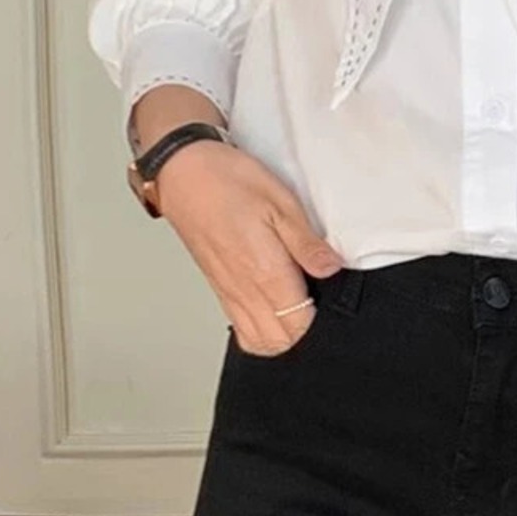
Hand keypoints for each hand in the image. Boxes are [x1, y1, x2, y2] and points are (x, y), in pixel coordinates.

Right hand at [155, 140, 344, 355]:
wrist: (185, 174)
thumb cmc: (231, 181)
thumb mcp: (282, 203)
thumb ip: (307, 243)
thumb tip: (331, 268)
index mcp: (265, 271)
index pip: (298, 324)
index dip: (320, 317)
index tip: (330, 296)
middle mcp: (243, 289)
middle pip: (279, 341)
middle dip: (302, 330)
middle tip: (317, 299)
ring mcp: (228, 291)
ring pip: (257, 340)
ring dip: (280, 333)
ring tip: (297, 303)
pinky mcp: (217, 286)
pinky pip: (239, 324)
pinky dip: (259, 326)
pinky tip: (272, 302)